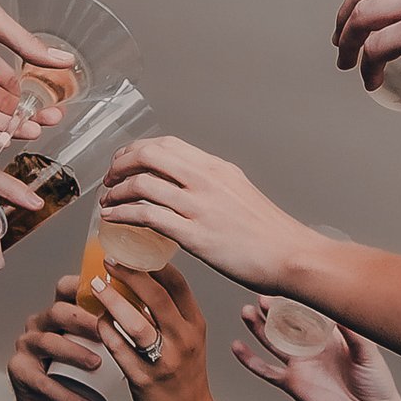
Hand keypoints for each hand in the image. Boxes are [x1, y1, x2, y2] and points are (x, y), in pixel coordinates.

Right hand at [3, 279, 113, 400]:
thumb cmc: (79, 373)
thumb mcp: (95, 347)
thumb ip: (113, 328)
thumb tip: (153, 314)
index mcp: (60, 311)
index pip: (67, 287)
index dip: (86, 286)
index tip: (112, 293)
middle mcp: (40, 322)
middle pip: (59, 311)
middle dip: (85, 320)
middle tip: (108, 332)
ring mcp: (27, 345)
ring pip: (49, 342)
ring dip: (75, 352)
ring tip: (97, 364)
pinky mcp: (19, 370)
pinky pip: (41, 380)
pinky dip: (66, 393)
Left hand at [89, 265, 212, 400]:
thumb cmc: (184, 371)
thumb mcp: (188, 335)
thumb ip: (171, 309)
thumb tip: (141, 274)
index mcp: (195, 324)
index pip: (178, 285)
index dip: (155, 263)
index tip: (134, 249)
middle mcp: (183, 340)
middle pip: (157, 299)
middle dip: (130, 275)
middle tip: (109, 261)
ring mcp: (164, 361)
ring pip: (136, 325)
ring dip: (112, 302)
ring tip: (95, 287)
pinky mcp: (144, 380)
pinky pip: (120, 350)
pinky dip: (106, 332)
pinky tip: (97, 320)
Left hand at [99, 137, 316, 291]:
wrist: (292, 256)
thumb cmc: (270, 234)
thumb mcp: (241, 193)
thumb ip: (214, 186)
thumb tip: (189, 188)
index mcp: (217, 168)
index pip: (167, 144)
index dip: (136, 150)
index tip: (124, 164)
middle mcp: (206, 180)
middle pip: (148, 155)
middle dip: (120, 165)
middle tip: (109, 180)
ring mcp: (200, 206)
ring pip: (142, 185)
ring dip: (116, 192)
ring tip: (107, 203)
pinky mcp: (195, 235)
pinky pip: (146, 216)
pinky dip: (122, 214)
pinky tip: (113, 220)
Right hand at [233, 302, 400, 400]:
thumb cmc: (376, 383)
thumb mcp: (369, 353)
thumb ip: (354, 334)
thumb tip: (342, 311)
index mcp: (330, 335)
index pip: (308, 312)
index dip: (296, 300)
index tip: (286, 285)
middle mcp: (312, 347)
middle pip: (286, 323)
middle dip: (273, 310)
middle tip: (261, 296)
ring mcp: (300, 364)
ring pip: (272, 342)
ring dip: (258, 328)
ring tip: (246, 312)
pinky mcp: (292, 383)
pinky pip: (266, 371)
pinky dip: (250, 360)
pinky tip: (237, 347)